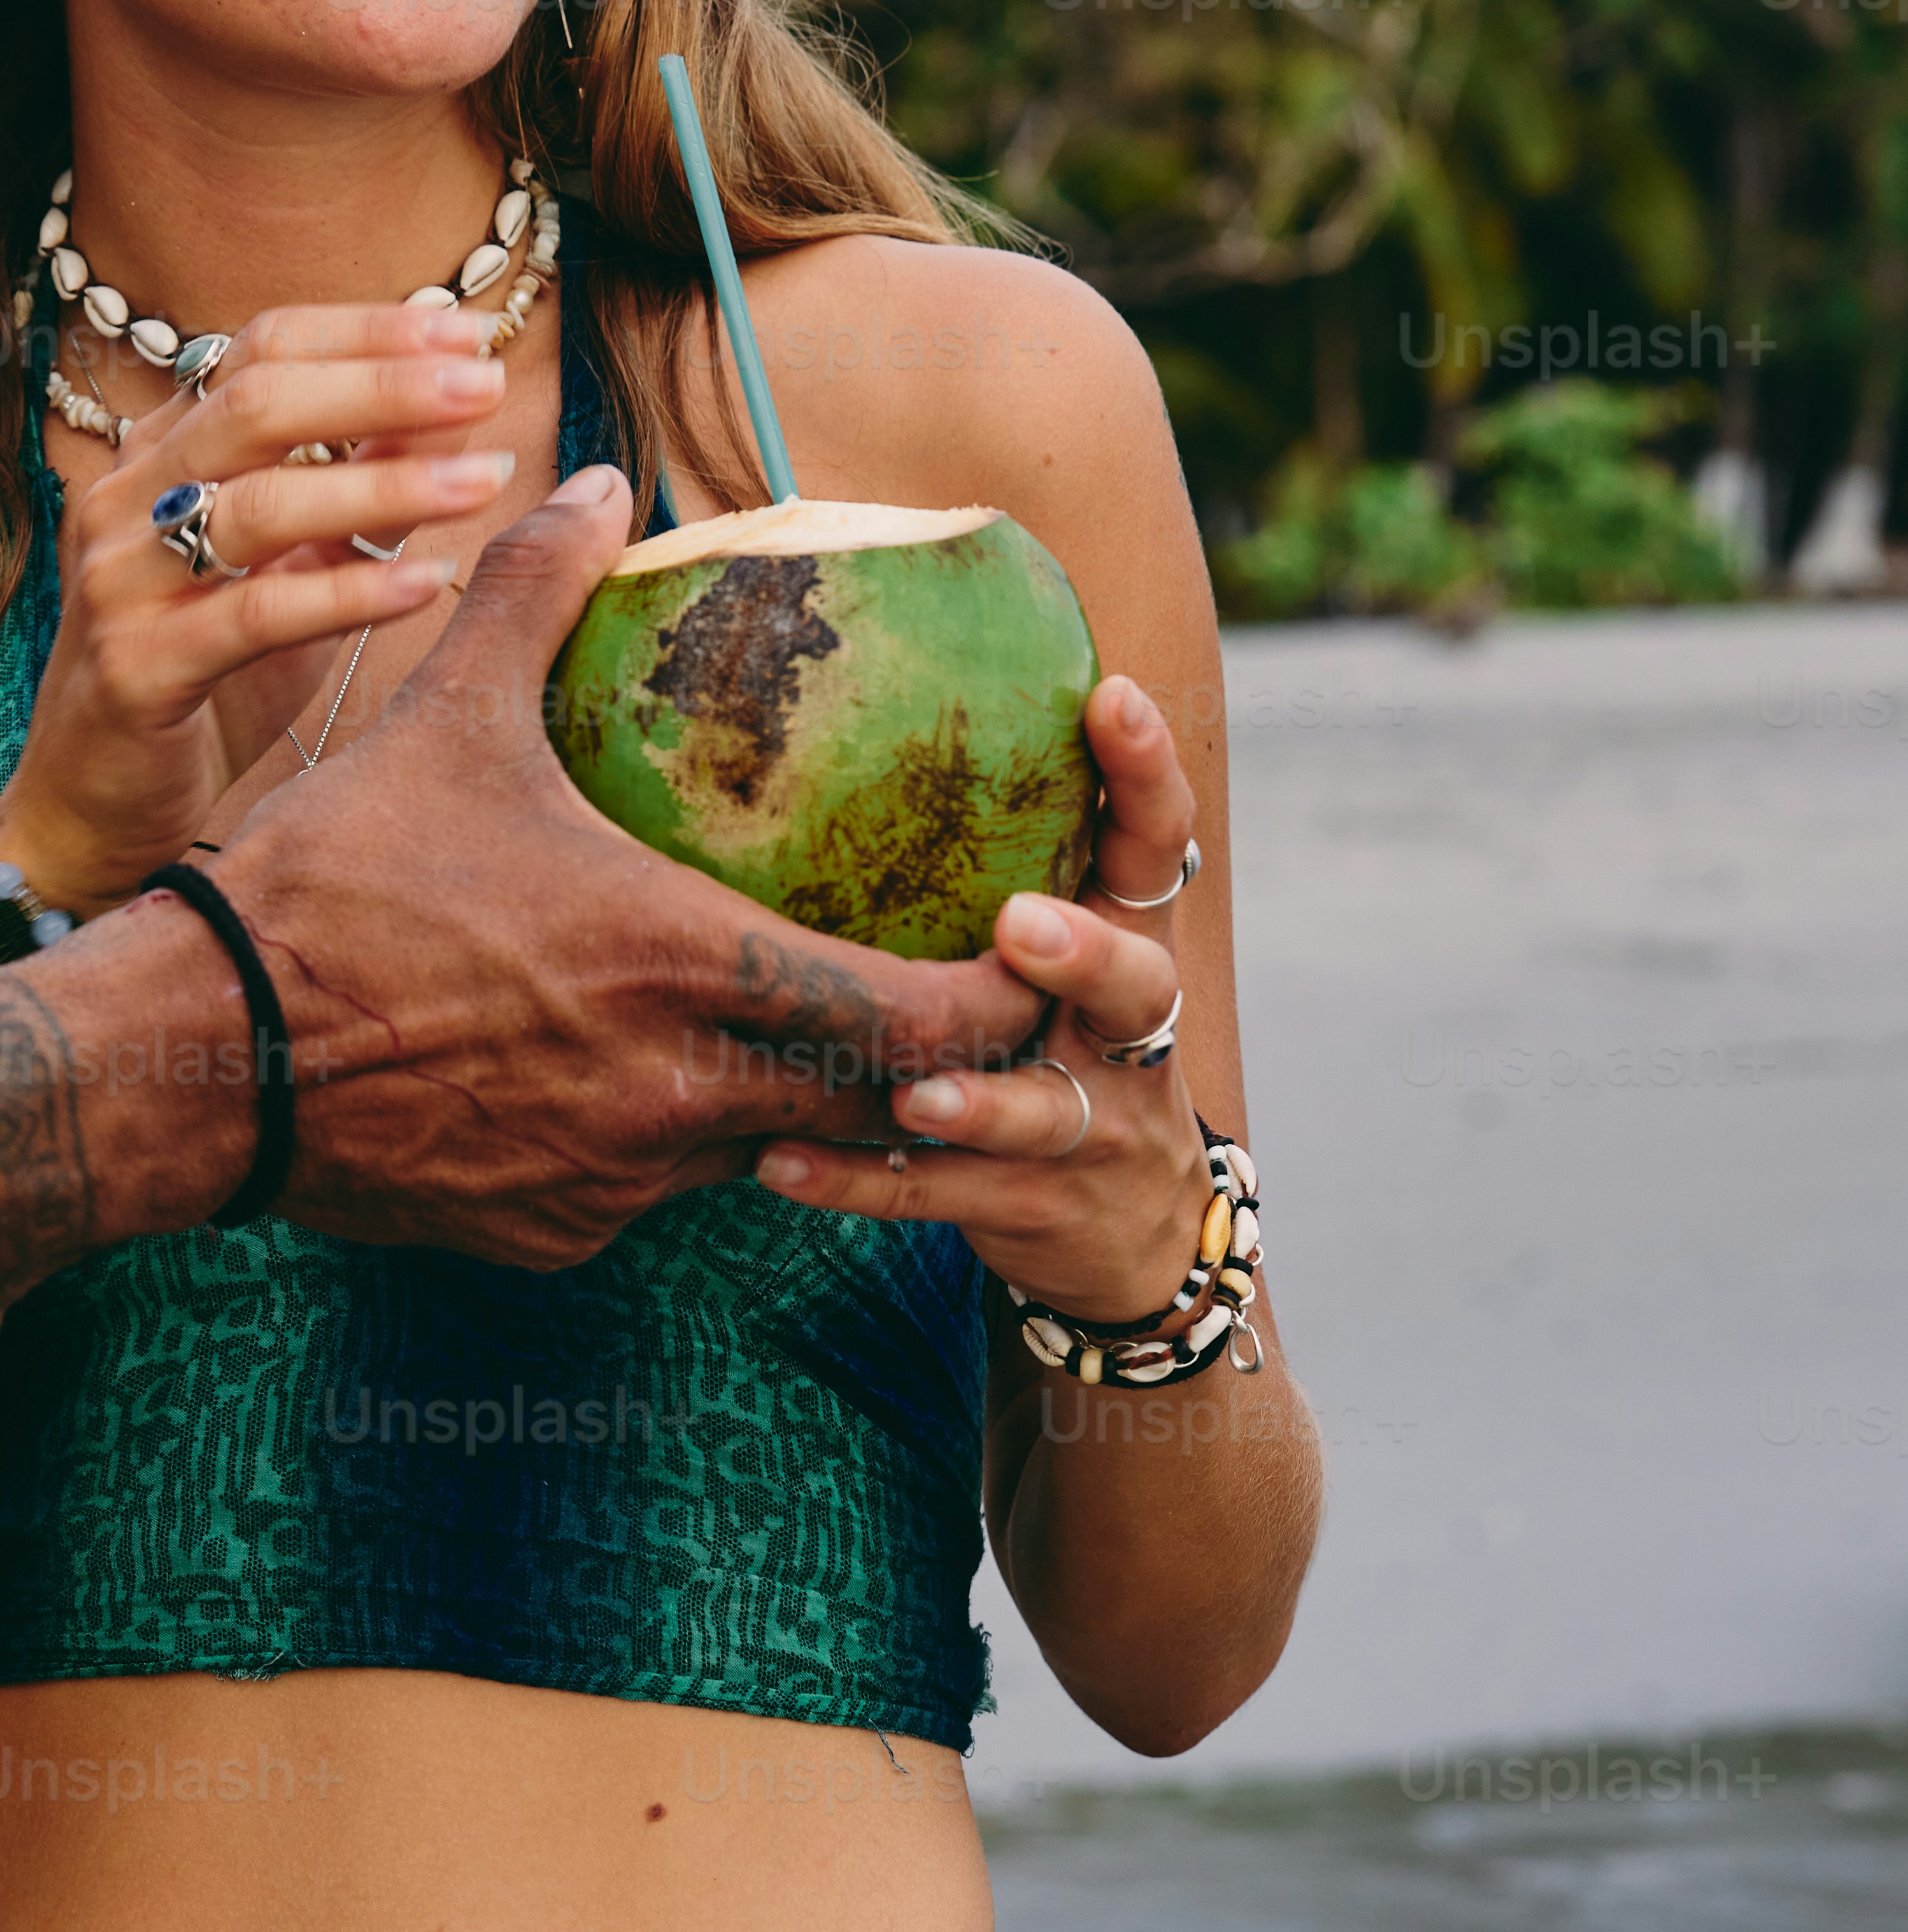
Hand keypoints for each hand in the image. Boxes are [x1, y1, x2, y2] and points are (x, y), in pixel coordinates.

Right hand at [0, 306, 519, 914]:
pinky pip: (252, 616)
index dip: (365, 331)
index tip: (464, 332)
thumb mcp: (289, 571)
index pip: (259, 351)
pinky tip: (426, 585)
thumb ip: (353, 495)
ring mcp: (121, 580)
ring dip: (384, 484)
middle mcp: (128, 498)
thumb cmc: (203, 677)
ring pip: (257, 503)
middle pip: (256, 402)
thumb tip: (450, 418)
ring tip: (485, 481)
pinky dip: (347, 593)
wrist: (90, 806)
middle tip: (483, 385)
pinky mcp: (134, 668)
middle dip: (381, 383)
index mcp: (161, 454)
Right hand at [199, 466, 1050, 1265]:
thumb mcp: (445, 716)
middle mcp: (682, 1101)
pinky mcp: (546, 1238)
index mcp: (692, 973)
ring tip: (760, 1016)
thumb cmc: (331, 885)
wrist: (195, 1059)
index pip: (928, 1029)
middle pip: (872, 1110)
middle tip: (925, 991)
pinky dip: (659, 1134)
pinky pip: (645, 1188)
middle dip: (917, 1064)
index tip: (1025, 958)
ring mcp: (616, 1186)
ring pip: (756, 1151)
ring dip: (780, 1093)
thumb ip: (535, 592)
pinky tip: (606, 1067)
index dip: (1004, 1005)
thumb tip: (600, 484)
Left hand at [752, 671, 1209, 1317]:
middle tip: (1020, 924)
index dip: (1145, 775)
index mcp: (1131, 947)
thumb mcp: (1057, 958)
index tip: (1111, 694)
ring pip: (1041, 1111)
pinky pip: (938, 1194)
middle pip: (1135, 983)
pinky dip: (858, 1179)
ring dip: (975, 1100)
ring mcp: (1094, 1128)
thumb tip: (855, 703)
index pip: (1155, 847)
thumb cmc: (1059, 1045)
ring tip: (912, 1091)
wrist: (1131, 1237)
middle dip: (1084, 955)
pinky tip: (776, 1163)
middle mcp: (1130, 1032)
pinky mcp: (1038, 1210)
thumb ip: (994, 861)